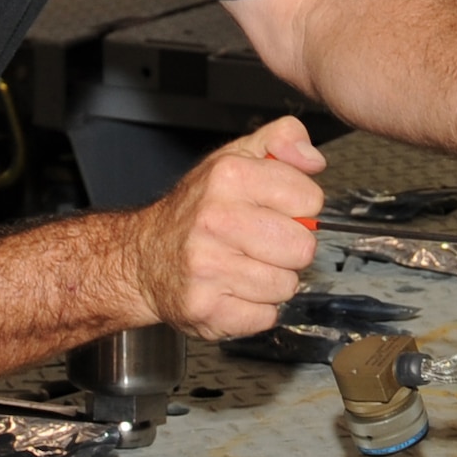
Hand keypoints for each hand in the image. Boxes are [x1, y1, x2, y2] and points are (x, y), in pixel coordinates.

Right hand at [129, 118, 325, 339]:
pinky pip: (266, 316)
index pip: (309, 199)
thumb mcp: (235, 158)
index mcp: (228, 176)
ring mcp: (208, 268)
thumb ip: (282, 141)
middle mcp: (215, 220)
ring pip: (286, 285)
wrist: (143, 259)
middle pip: (303, 247)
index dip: (300, 207)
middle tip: (263, 242)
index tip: (277, 209)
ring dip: (272, 280)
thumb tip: (314, 160)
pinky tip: (233, 290)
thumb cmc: (196, 210)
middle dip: (289, 248)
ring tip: (244, 266)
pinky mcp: (206, 309)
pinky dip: (256, 309)